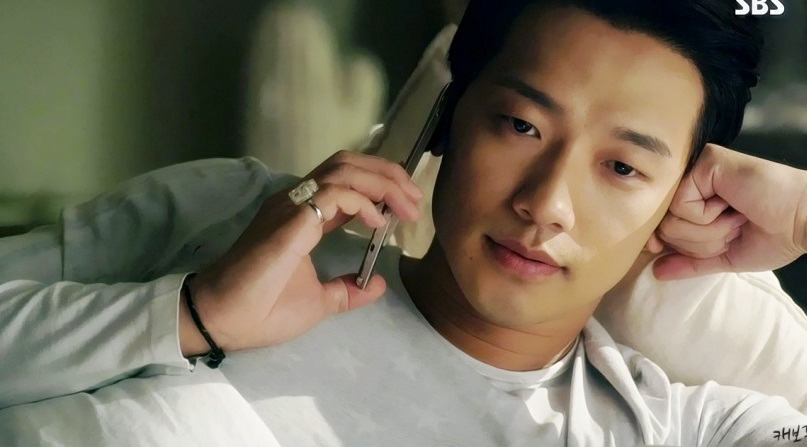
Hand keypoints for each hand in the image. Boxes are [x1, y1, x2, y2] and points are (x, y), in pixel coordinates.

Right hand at [179, 150, 422, 354]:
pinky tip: (377, 222)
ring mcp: (291, 206)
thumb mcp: (319, 303)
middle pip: (349, 163)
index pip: (345, 182)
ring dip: (382, 182)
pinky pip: (334, 193)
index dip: (380, 186)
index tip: (407, 208)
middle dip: (388, 174)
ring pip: (344, 169)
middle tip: (414, 199)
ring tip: (406, 205)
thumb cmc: (262, 309)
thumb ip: (346, 291)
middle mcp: (296, 201)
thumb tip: (377, 284)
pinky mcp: (290, 219)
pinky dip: (362, 201)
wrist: (223, 319)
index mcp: (301, 215)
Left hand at [653, 143, 806, 279]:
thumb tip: (657, 272)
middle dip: (702, 242)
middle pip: (665, 227)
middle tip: (735, 227)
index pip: (665, 229)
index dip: (673, 245)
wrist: (804, 221)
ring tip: (737, 216)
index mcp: (698, 201)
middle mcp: (693, 183)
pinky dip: (708, 216)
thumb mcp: (727, 256)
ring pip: (670, 219)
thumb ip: (691, 262)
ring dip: (709, 231)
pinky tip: (732, 205)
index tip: (700, 248)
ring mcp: (696, 171)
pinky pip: (681, 205)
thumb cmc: (775, 235)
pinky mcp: (703, 163)